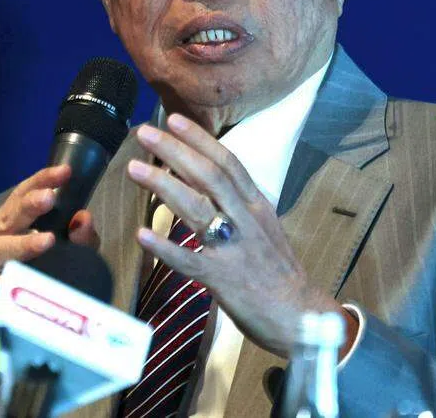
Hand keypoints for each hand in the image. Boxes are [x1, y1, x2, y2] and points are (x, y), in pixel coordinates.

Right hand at [0, 165, 99, 416]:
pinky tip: (9, 281)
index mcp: (8, 222)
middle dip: (30, 206)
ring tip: (47, 241)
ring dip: (22, 245)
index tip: (65, 172)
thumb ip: (80, 240)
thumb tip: (85, 219)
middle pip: (10, 217)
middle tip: (51, 199)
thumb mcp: (65, 257)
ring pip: (0, 250)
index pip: (23, 195)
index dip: (42, 180)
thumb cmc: (31, 279)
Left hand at [126, 114, 352, 357]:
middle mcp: (246, 220)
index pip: (228, 162)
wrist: (300, 315)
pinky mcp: (224, 280)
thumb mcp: (264, 226)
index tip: (173, 119)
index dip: (200, 139)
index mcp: (256, 205)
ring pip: (197, 209)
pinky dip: (165, 247)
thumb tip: (208, 180)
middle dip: (175, 151)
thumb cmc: (278, 272)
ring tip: (135, 169)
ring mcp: (235, 249)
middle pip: (209, 176)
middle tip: (144, 133)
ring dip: (164, 186)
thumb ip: (238, 204)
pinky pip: (189, 261)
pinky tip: (141, 235)